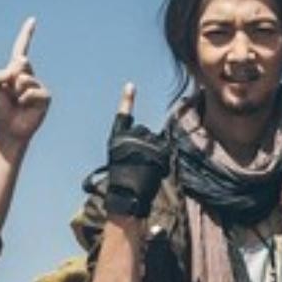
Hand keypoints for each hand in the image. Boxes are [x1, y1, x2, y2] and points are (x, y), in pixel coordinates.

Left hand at [0, 17, 49, 151]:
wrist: (7, 129)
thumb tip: (17, 70)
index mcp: (14, 70)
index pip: (21, 48)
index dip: (27, 34)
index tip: (33, 20)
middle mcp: (28, 75)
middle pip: (20, 62)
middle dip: (9, 76)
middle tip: (8, 92)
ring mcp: (37, 85)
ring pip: (24, 78)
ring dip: (15, 91)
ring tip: (16, 102)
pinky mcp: (45, 97)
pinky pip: (33, 91)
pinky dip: (25, 98)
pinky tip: (24, 106)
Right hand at [101, 83, 169, 218]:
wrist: (126, 195)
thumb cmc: (123, 182)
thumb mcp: (120, 161)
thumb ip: (131, 148)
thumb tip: (150, 142)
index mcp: (116, 138)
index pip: (123, 115)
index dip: (127, 100)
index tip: (130, 86)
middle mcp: (129, 135)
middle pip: (146, 133)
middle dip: (147, 146)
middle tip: (138, 164)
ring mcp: (143, 140)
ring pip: (157, 141)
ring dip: (156, 153)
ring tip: (145, 169)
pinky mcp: (155, 147)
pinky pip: (164, 148)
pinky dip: (162, 158)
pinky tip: (153, 169)